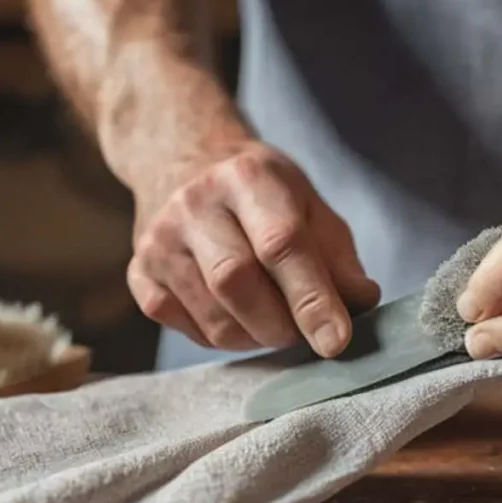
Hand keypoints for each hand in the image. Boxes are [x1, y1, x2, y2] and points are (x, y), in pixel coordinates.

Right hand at [126, 139, 380, 357]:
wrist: (183, 161)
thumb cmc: (258, 192)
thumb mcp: (306, 202)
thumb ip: (337, 255)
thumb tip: (361, 305)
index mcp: (246, 175)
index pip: (280, 243)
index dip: (312, 298)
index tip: (337, 341)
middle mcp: (193, 202)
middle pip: (236, 282)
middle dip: (281, 325)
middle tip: (304, 333)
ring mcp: (159, 239)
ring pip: (212, 318)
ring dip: (254, 337)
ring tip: (272, 321)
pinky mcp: (139, 272)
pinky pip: (186, 329)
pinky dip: (221, 337)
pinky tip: (235, 315)